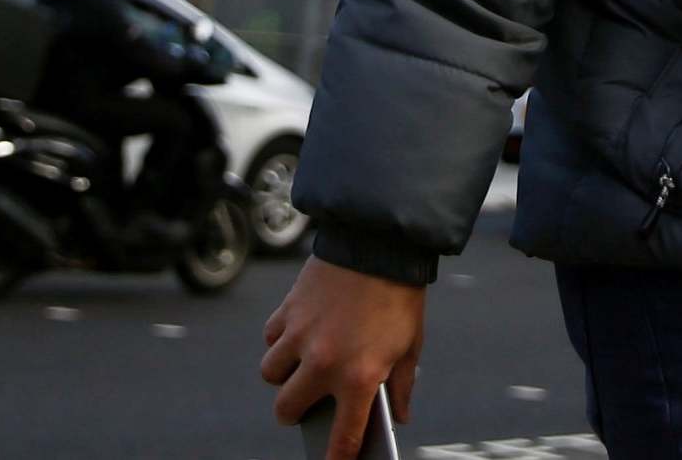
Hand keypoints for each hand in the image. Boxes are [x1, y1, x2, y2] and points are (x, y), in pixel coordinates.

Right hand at [261, 257, 426, 458]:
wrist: (381, 242)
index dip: (336, 459)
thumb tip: (399, 415)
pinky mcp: (288, 310)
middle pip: (287, 410)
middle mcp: (324, 363)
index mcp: (359, 378)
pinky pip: (271, 339)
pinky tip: (298, 332)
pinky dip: (280, 340)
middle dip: (294, 412)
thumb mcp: (411, 345)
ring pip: (271, 376)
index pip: (342, 437)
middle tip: (307, 401)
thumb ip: (402, 385)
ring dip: (283, 374)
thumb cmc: (400, 296)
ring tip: (301, 363)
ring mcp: (301, 337)